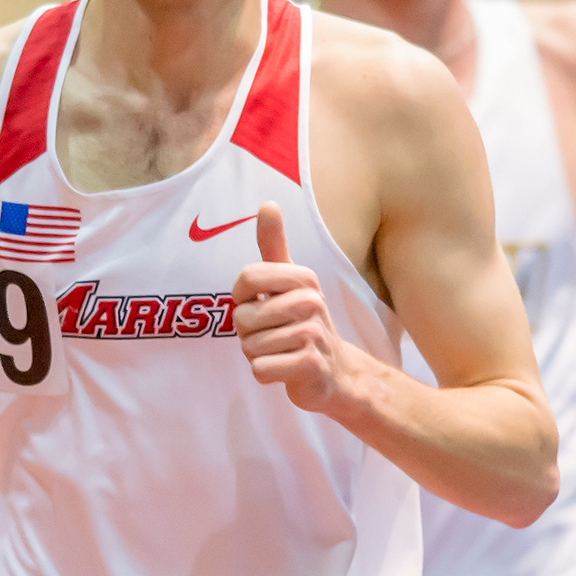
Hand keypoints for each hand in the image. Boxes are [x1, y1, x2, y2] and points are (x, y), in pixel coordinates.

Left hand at [231, 202, 347, 411]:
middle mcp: (312, 302)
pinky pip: (260, 369)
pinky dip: (265, 372)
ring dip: (257, 354)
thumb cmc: (301, 321)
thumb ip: (274, 244)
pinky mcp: (310, 365)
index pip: (245, 280)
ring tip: (281, 350)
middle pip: (243, 317)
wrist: (334, 372)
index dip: (241, 298)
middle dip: (249, 333)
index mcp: (304, 278)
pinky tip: (285, 368)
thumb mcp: (289, 280)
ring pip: (249, 346)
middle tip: (274, 334)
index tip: (259, 303)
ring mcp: (313, 334)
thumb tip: (268, 203)